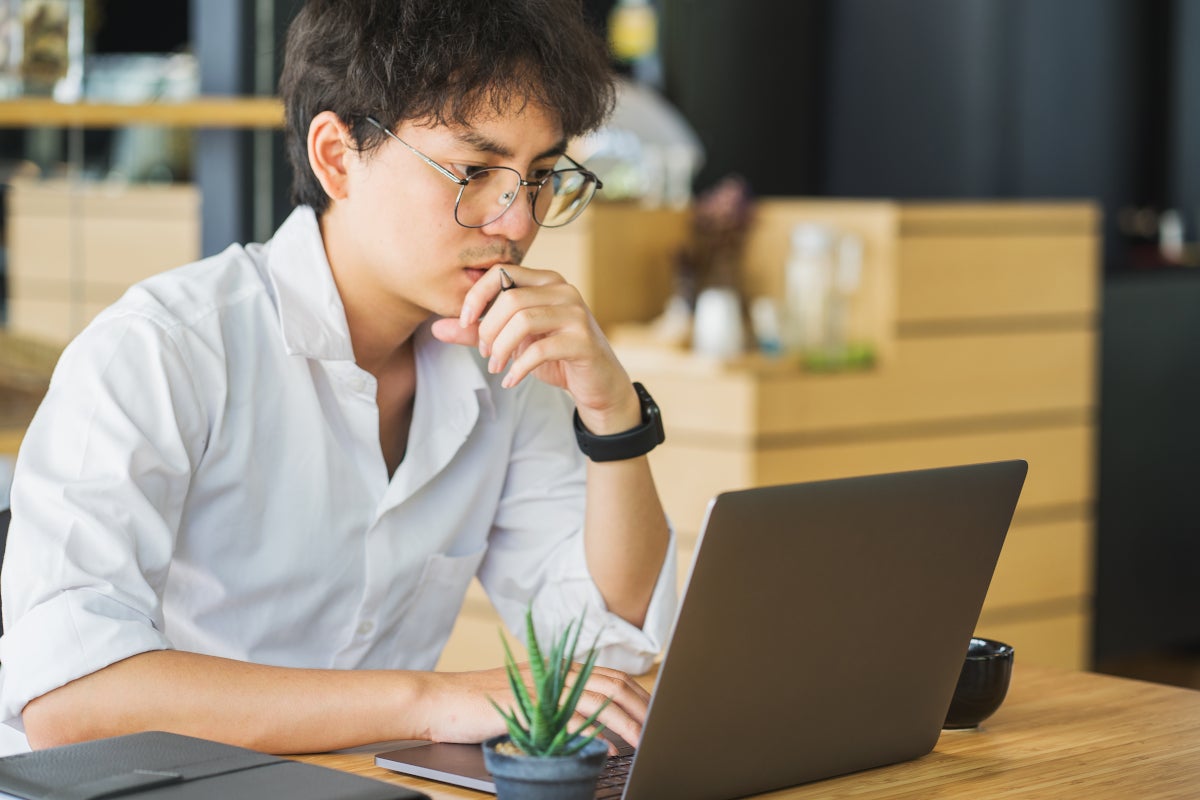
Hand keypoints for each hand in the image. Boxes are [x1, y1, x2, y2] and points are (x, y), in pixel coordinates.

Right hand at [420, 663, 651, 751]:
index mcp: (556, 670)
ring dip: (625, 722)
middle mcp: (553, 673)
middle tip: (660, 729)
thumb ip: (553, 704)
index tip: (655, 713)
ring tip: (644, 741)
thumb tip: (587, 724)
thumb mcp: (523, 700)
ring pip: (597, 699)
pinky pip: (570, 718)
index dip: (636, 693)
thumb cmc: (477, 707)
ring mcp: (542, 687)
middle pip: (611, 684)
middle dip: (640, 707)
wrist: (438, 701)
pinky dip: (594, 732)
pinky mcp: (530, 704)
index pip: (609, 676)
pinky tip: (609, 749)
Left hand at [429, 266, 640, 434]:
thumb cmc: (556, 357)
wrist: (597, 385)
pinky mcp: (583, 341)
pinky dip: (518, 367)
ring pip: (523, 321)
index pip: (501, 272)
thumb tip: (436, 328)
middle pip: (510, 299)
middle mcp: (563, 290)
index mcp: (545, 281)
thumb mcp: (513, 342)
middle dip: (488, 330)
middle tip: (486, 354)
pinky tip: (511, 379)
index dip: (477, 296)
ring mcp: (576, 314)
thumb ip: (478, 333)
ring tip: (497, 366)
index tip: (465, 322)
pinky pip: (539, 349)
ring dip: (501, 349)